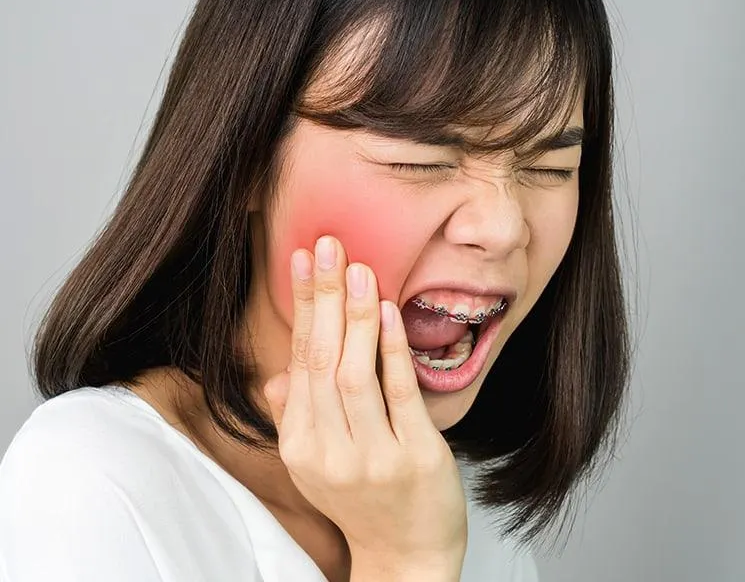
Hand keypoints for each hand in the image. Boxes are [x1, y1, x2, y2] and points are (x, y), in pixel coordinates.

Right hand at [263, 236, 466, 579]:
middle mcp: (328, 452)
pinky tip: (390, 313)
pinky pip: (398, 395)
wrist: (406, 558)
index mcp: (301, 446)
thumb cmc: (364, 502)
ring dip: (356, 317)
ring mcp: (371, 457)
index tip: (303, 259)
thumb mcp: (319, 465)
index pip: (298, 361)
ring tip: (359, 270)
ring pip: (354, 374)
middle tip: (329, 246)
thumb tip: (279, 377)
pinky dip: (391, 351)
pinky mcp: (414, 459)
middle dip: (324, 298)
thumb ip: (297, 418)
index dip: (302, 307)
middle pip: (321, 360)